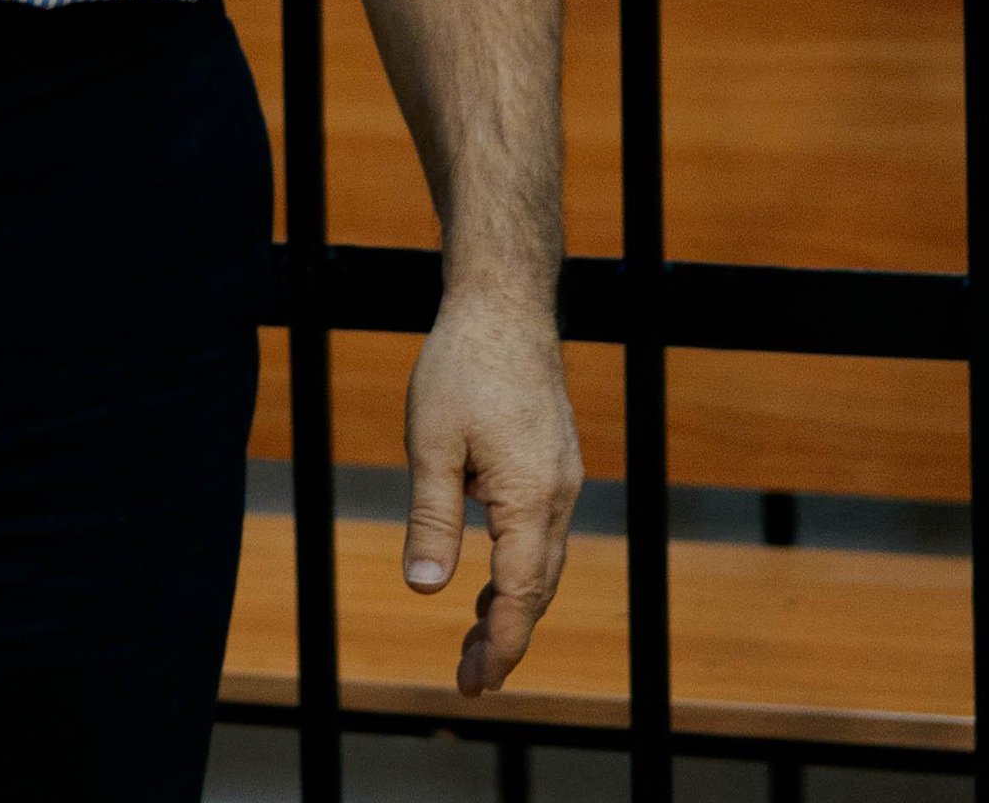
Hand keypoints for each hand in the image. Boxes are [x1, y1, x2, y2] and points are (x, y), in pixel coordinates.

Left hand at [399, 288, 581, 693]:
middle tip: (470, 680)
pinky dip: (519, 568)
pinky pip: (542, 535)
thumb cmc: (462, 366)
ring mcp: (562, 479)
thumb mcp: (430, 444)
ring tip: (475, 644)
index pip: (519, 593)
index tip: (477, 683)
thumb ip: (430, 519)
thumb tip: (425, 590)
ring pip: (543, 564)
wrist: (504, 306)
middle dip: (505, 638)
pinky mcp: (554, 465)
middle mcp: (559, 495)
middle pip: (537, 587)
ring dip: (512, 606)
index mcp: (530, 497)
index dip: (499, 643)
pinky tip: (489, 581)